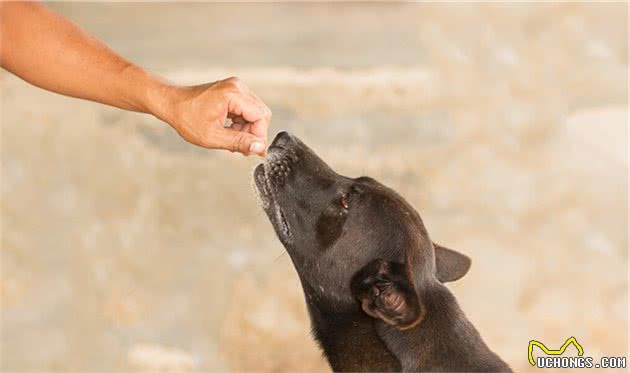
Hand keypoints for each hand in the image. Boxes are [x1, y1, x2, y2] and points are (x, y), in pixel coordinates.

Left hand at [155, 77, 271, 155]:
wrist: (171, 104)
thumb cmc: (186, 118)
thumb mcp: (213, 136)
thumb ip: (239, 142)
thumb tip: (259, 148)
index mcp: (233, 94)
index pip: (260, 116)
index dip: (259, 136)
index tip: (253, 150)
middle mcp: (237, 87)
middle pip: (260, 113)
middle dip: (254, 133)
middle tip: (242, 148)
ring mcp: (235, 87)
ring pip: (254, 113)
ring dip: (247, 129)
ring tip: (232, 141)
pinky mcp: (232, 91)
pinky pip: (246, 109)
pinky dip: (241, 123)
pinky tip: (230, 132)